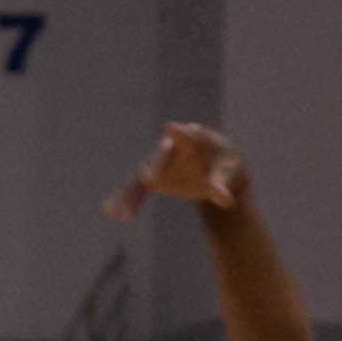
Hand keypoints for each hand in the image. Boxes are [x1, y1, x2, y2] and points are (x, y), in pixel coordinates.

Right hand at [104, 120, 247, 222]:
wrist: (213, 166)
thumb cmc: (224, 165)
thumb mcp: (229, 173)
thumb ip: (223, 184)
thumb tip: (226, 201)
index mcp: (193, 140)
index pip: (186, 135)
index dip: (179, 132)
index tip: (171, 128)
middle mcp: (171, 148)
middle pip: (160, 158)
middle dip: (154, 167)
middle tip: (148, 177)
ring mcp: (159, 163)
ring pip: (142, 177)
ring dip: (131, 194)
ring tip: (117, 212)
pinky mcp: (153, 178)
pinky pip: (137, 190)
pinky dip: (127, 201)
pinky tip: (111, 213)